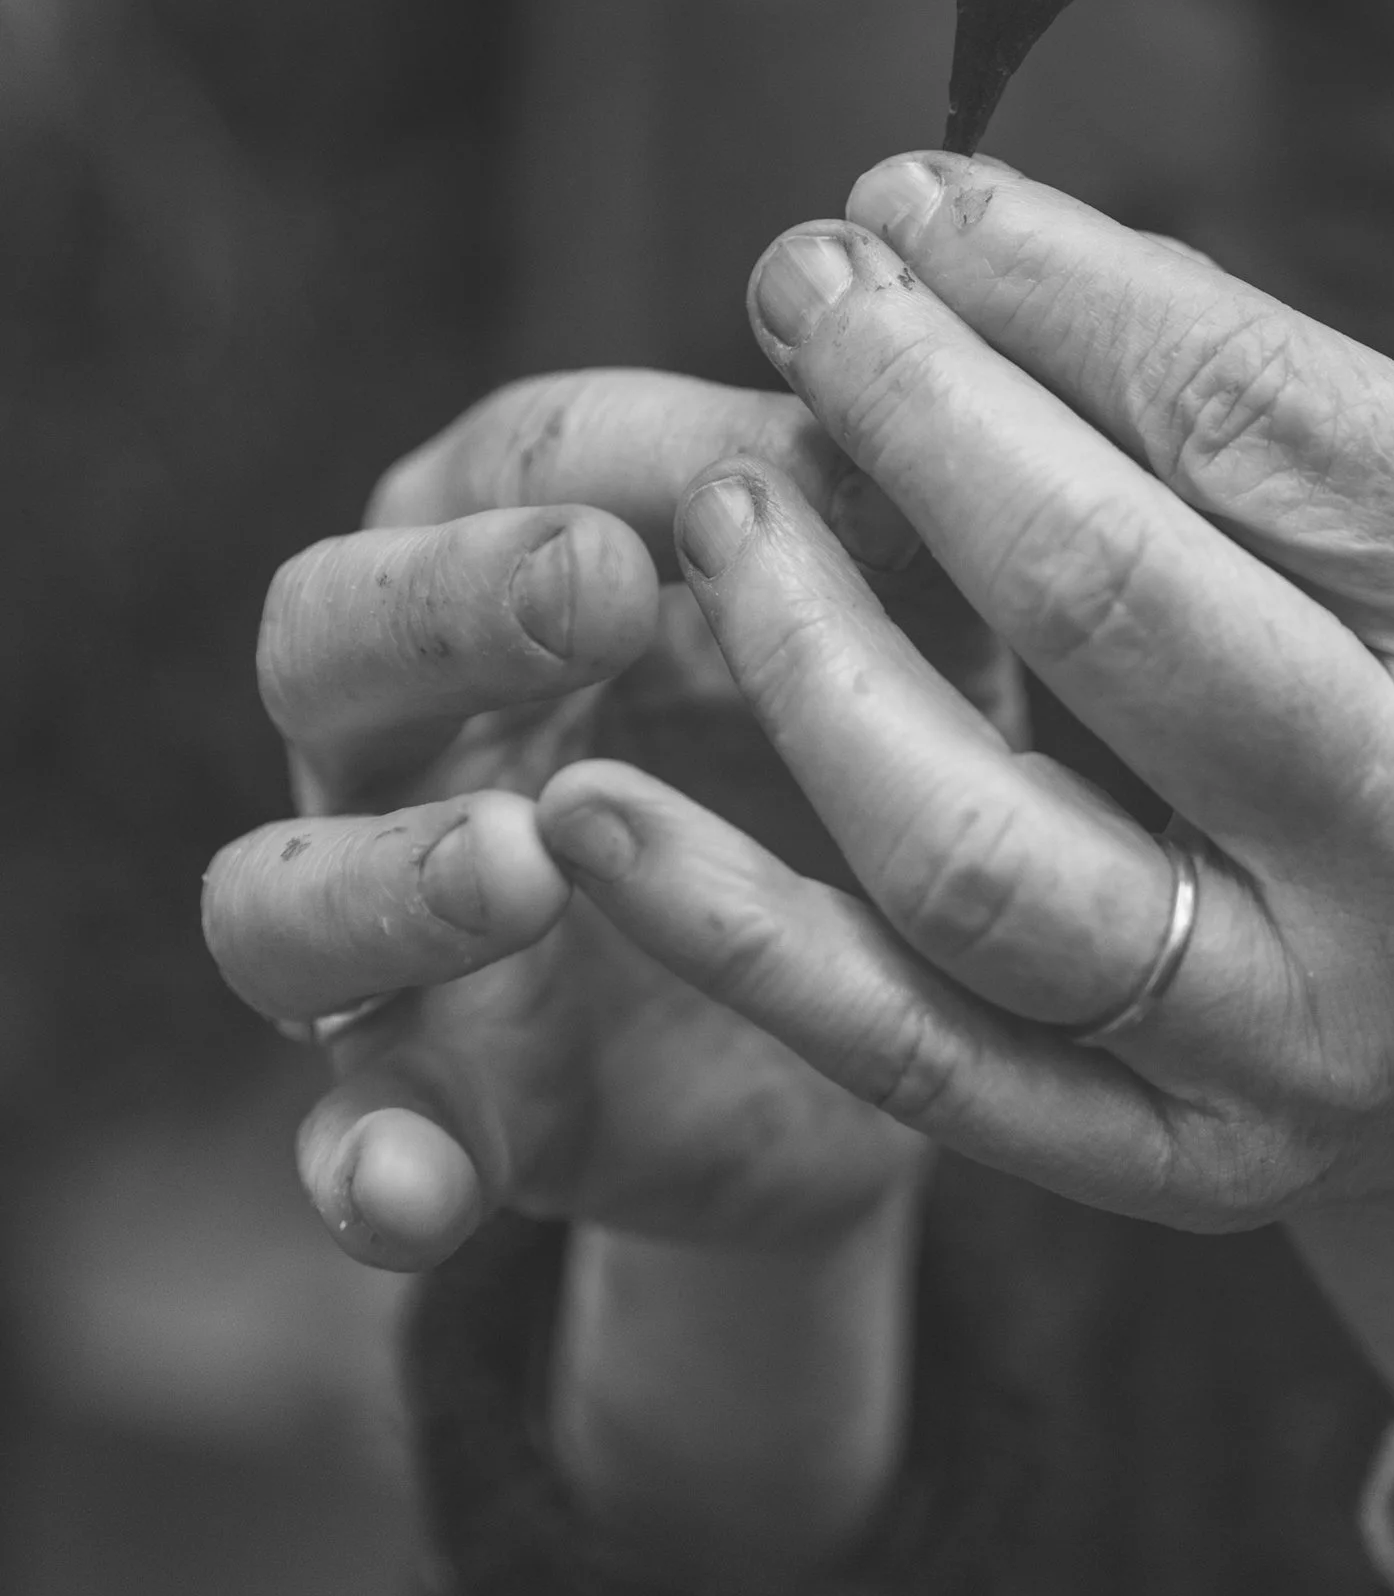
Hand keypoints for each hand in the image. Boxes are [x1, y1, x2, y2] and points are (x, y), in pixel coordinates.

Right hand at [202, 371, 956, 1273]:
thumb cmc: (882, 741)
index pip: (515, 457)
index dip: (625, 449)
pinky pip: (348, 1144)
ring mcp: (393, 927)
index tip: (758, 460)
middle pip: (322, 629)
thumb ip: (890, 531)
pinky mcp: (438, 1108)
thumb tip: (902, 405)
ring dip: (384, 876)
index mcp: (521, 557)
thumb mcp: (917, 629)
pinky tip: (413, 1189)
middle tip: (599, 590)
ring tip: (520, 865)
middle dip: (446, 602)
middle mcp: (409, 726)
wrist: (903, 1008)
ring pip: (273, 891)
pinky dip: (366, 1166)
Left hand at [529, 161, 1393, 1438]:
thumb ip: (1259, 410)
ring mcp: (1295, 1032)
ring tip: (717, 495)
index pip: (1262, 414)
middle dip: (915, 413)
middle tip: (800, 286)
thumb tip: (970, 237)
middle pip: (1112, 600)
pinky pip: (902, 1045)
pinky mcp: (1162, 1167)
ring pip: (972, 847)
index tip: (905, 199)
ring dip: (802, 647)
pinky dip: (729, 925)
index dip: (1051, 286)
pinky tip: (599, 808)